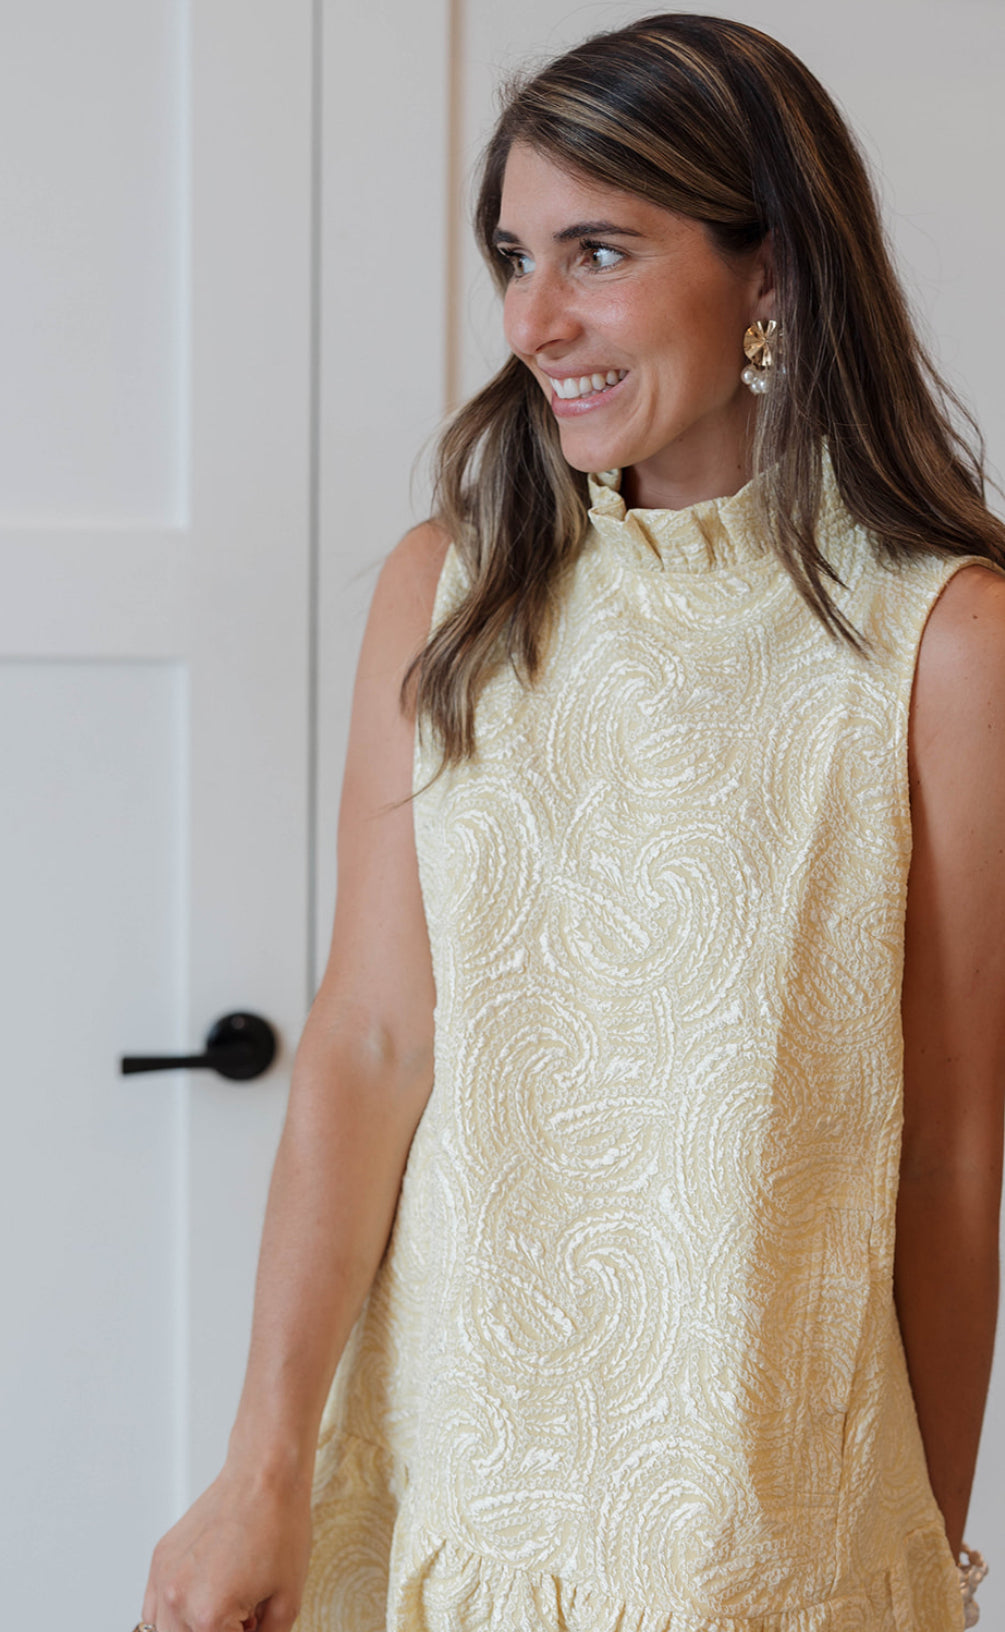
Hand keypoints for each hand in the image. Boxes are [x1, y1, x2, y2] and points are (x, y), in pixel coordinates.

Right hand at [140, 1460, 312, 1631]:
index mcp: (208, 1615)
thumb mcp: (286, 1602)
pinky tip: (204, 1594)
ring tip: (225, 1603)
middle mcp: (176, 1599)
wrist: (264, 1475)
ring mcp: (163, 1577)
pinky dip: (174, 1612)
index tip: (254, 1620)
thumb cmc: (280, 1528)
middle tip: (244, 1614)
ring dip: (192, 1628)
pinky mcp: (160, 1559)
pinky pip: (153, 1607)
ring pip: (164, 1631)